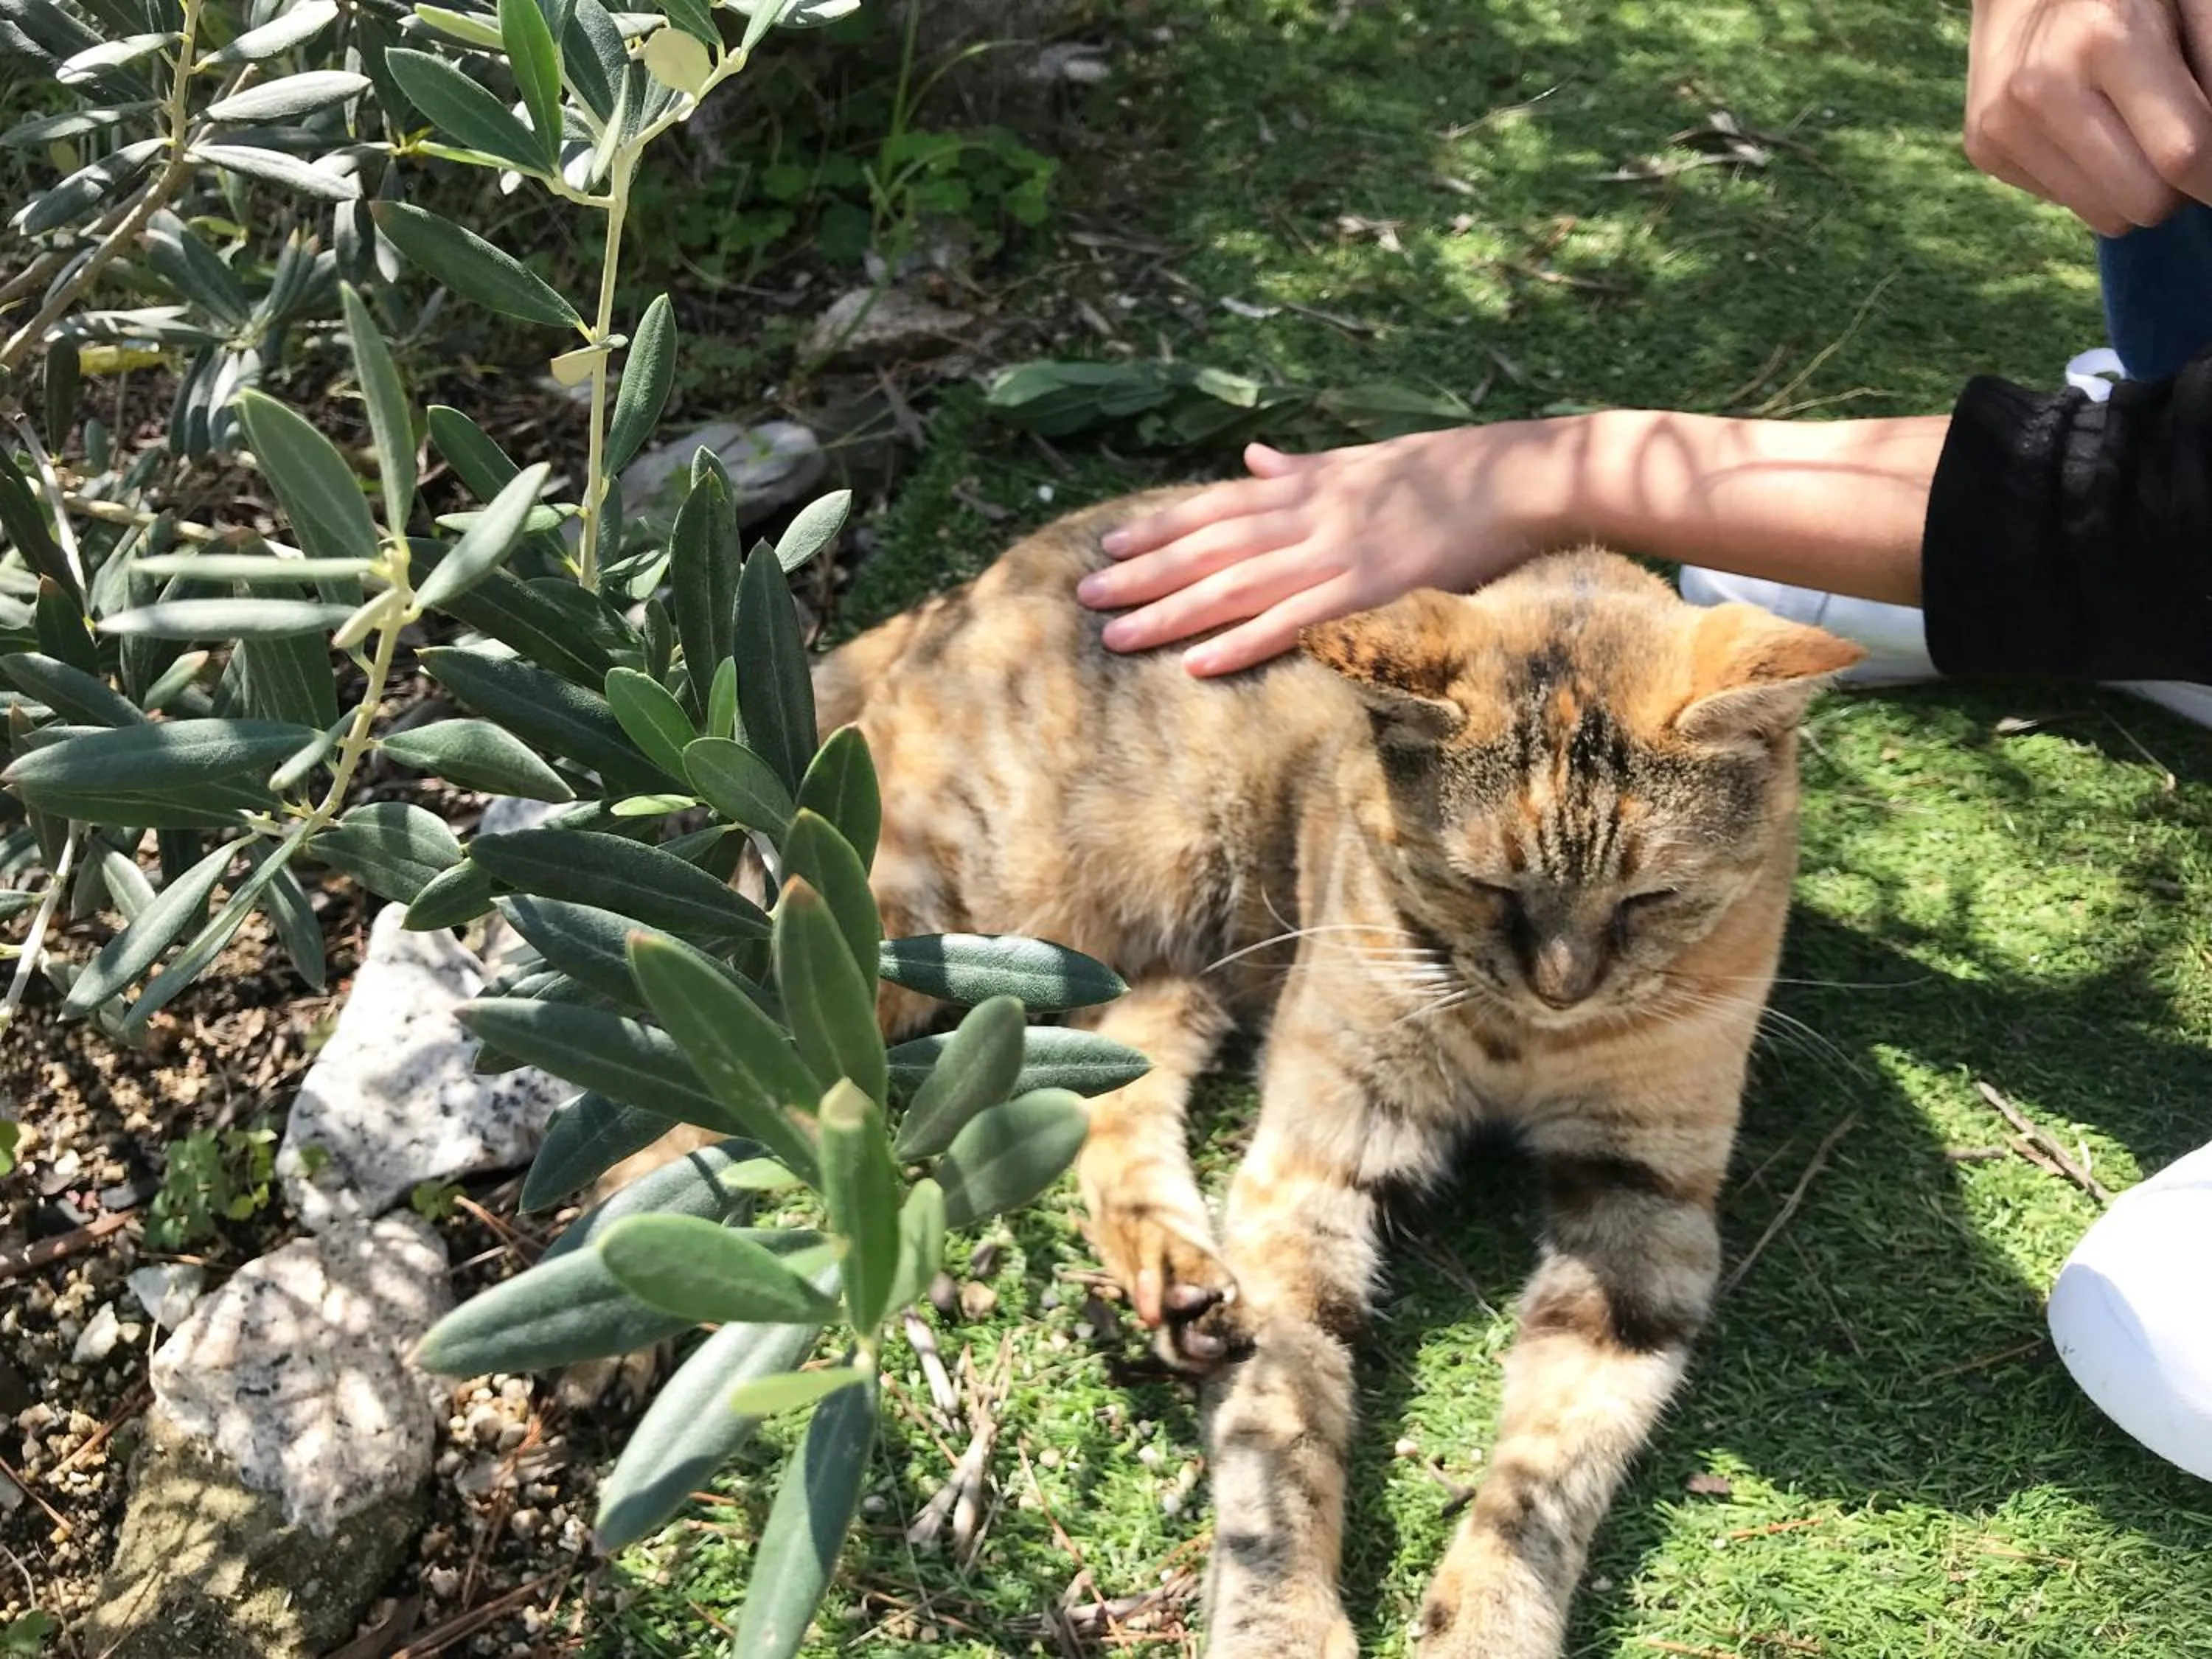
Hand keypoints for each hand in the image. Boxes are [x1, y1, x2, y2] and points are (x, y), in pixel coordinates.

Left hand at [1077, 429, 1556, 675]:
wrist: (1521, 479)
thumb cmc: (1451, 472)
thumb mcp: (1366, 458)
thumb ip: (1305, 465)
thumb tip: (1254, 456)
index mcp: (1309, 484)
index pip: (1216, 506)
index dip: (1159, 525)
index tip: (1108, 541)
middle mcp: (1308, 515)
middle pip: (1208, 547)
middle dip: (1143, 573)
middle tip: (1085, 596)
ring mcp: (1334, 554)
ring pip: (1234, 586)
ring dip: (1171, 612)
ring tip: (1117, 634)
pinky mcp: (1366, 593)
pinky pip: (1291, 624)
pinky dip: (1241, 642)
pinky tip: (1197, 663)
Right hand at [1964, 0, 2211, 234]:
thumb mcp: (2192, 7)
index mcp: (2107, 37)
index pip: (2184, 153)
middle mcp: (2042, 87)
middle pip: (2145, 201)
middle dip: (2176, 185)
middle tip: (2179, 143)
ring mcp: (2003, 123)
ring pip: (2107, 217)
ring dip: (2134, 187)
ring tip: (2132, 133)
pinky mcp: (1983, 147)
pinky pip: (2068, 204)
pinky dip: (2090, 178)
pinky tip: (2083, 128)